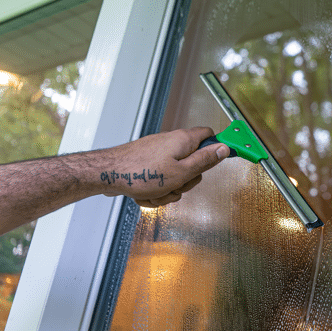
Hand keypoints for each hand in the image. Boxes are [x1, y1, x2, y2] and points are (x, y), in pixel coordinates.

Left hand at [96, 127, 228, 205]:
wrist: (107, 174)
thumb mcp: (181, 172)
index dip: (217, 149)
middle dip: (186, 182)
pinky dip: (154, 191)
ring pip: (175, 177)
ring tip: (155, 192)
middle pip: (193, 164)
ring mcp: (158, 154)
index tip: (219, 161)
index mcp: (183, 141)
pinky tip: (144, 194)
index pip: (210, 136)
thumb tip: (224, 148)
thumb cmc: (140, 173)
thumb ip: (205, 161)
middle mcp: (172, 143)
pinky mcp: (148, 164)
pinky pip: (160, 181)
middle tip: (175, 186)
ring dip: (167, 191)